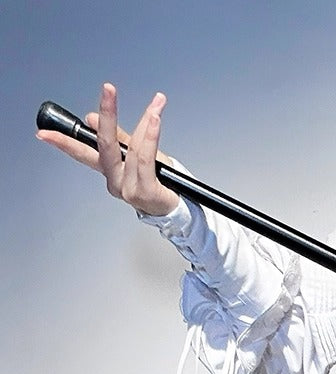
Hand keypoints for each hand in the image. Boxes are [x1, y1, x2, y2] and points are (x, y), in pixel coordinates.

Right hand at [35, 83, 179, 216]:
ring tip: (156, 105)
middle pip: (105, 145)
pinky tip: (155, 119)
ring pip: (133, 148)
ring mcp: (129, 189)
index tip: (44, 133)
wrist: (178, 208)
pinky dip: (151, 136)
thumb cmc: (159, 183)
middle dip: (106, 115)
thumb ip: (118, 137)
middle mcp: (115, 181)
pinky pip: (146, 158)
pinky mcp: (146, 192)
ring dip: (146, 123)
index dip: (63, 142)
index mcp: (109, 171)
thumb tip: (90, 118)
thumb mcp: (136, 155)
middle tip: (108, 89)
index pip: (82, 153)